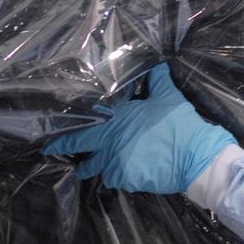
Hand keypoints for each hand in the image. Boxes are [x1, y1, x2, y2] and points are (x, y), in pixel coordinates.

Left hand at [42, 63, 235, 193]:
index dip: (68, 122)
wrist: (194, 156)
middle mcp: (110, 138)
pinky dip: (114, 177)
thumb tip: (155, 64)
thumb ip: (157, 81)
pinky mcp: (124, 179)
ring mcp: (115, 160)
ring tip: (82, 168)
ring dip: (89, 166)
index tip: (54, 124)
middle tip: (49, 149)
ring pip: (94, 166)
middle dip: (62, 146)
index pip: (86, 117)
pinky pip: (112, 179)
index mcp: (118, 115)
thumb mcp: (169, 96)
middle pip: (78, 144)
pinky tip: (117, 176)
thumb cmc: (180, 124)